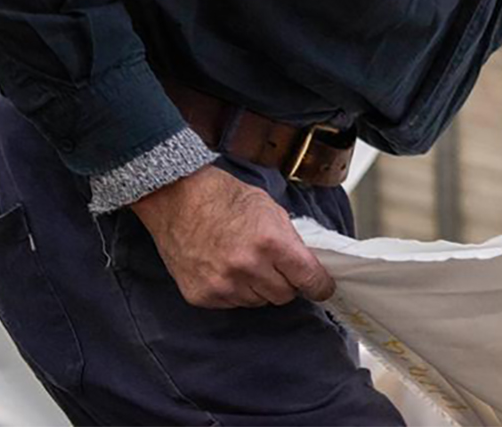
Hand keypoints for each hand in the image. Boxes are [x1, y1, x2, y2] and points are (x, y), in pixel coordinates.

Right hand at [130, 165, 335, 308]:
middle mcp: (248, 267)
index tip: (322, 288)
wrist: (179, 199)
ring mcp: (223, 284)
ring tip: (245, 262)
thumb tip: (307, 266)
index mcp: (271, 242)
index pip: (309, 279)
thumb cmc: (225, 198)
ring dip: (260, 287)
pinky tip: (226, 268)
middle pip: (285, 295)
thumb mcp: (271, 210)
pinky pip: (234, 304)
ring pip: (260, 302)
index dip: (320, 286)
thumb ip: (290, 241)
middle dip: (287, 282)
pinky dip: (236, 290)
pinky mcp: (203, 295)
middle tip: (275, 265)